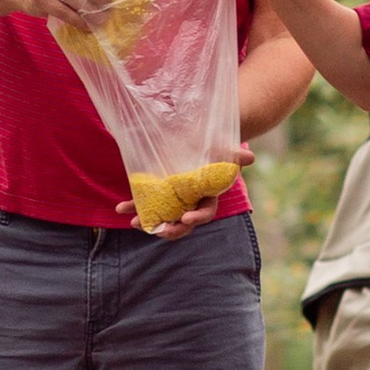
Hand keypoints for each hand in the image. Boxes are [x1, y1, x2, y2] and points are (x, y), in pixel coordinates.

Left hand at [141, 145, 255, 237]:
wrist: (198, 139)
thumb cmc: (213, 147)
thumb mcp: (223, 150)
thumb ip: (234, 156)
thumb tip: (250, 157)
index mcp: (207, 196)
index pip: (204, 212)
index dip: (197, 218)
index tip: (186, 219)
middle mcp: (189, 202)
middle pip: (182, 222)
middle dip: (171, 229)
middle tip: (160, 230)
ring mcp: (172, 200)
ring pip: (162, 217)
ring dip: (148, 222)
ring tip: (135, 222)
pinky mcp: (157, 192)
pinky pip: (145, 203)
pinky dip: (133, 206)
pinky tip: (120, 207)